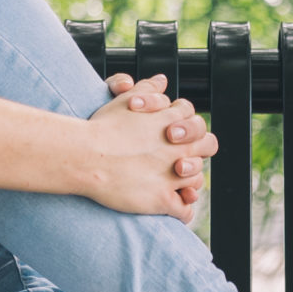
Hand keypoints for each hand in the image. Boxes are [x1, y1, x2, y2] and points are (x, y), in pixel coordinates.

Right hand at [80, 74, 217, 219]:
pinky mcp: (162, 200)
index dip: (187, 129)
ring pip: (197, 179)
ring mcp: (173, 176)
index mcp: (174, 123)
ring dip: (189, 181)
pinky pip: (184, 210)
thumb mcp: (126, 101)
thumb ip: (148, 90)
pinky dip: (184, 211)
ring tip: (176, 184)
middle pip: (206, 147)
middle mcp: (180, 149)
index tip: (174, 136)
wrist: (86, 157)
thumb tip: (162, 80)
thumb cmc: (103, 128)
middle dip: (197, 151)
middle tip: (180, 159)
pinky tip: (175, 209)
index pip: (196, 122)